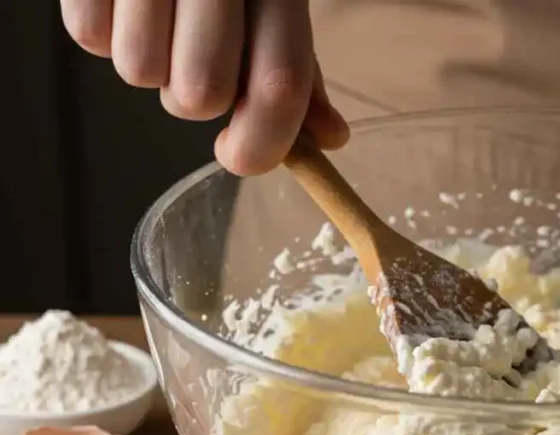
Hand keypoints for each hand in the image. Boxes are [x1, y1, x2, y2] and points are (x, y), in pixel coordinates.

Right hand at [60, 0, 347, 174]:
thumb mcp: (275, 4)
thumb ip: (299, 73)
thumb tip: (330, 139)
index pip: (280, 85)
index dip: (264, 142)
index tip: (240, 156)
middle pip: (201, 94)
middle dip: (195, 98)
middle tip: (194, 56)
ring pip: (140, 72)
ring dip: (150, 63)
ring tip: (160, 19)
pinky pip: (91, 36)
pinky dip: (106, 31)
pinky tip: (126, 1)